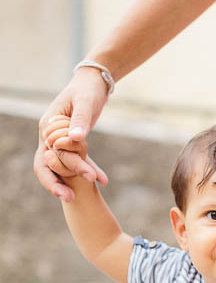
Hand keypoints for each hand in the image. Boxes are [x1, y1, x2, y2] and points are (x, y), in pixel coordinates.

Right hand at [35, 68, 109, 200]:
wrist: (93, 84)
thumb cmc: (87, 90)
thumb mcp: (85, 103)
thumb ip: (80, 121)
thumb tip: (76, 138)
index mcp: (47, 127)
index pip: (44, 158)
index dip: (53, 176)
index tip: (67, 190)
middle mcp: (48, 136)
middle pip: (47, 166)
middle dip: (57, 183)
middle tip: (71, 198)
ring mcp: (58, 140)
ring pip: (62, 165)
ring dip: (75, 179)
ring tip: (93, 189)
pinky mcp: (72, 142)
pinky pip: (77, 159)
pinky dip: (89, 168)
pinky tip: (104, 180)